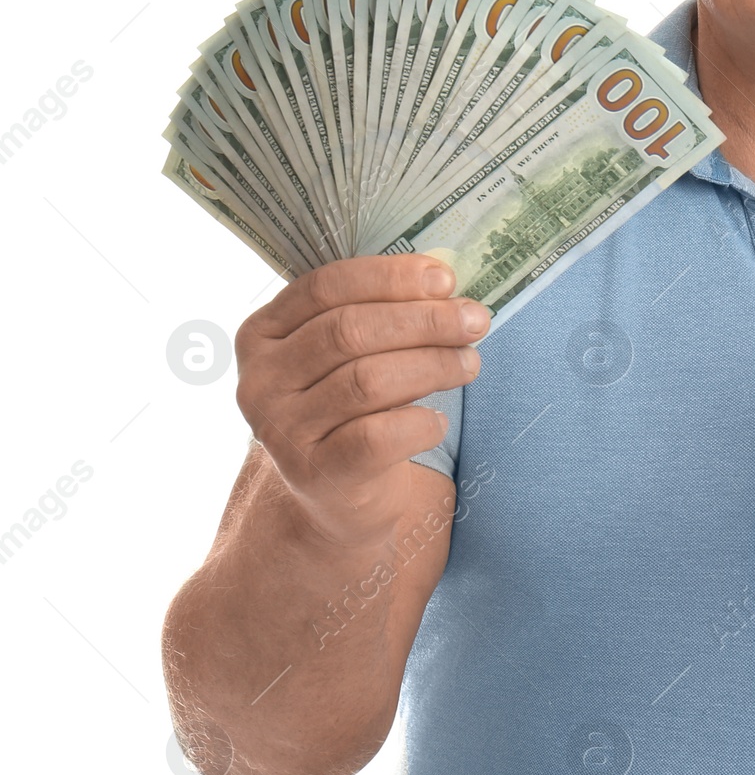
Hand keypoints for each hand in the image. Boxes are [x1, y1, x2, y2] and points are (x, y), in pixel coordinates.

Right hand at [235, 255, 485, 548]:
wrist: (335, 497)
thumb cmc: (352, 409)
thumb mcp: (351, 354)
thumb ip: (381, 313)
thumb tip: (445, 284)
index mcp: (262, 334)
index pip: (325, 287)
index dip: (390, 276)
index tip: (445, 279)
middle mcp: (260, 380)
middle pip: (349, 330)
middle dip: (424, 320)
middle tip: (475, 321)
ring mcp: (282, 430)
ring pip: (367, 380)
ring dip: (433, 365)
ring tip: (469, 364)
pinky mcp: (315, 473)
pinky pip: (379, 436)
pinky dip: (421, 423)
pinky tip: (437, 422)